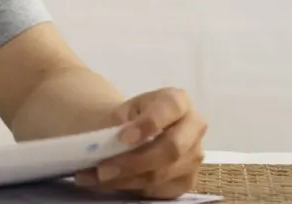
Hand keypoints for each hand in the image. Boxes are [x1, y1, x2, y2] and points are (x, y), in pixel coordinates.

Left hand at [76, 87, 207, 199]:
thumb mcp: (119, 114)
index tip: (123, 138)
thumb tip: (108, 146)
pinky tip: (109, 183)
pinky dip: (130, 187)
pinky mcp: (187, 180)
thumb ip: (117, 126)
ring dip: (126, 179)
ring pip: (162, 174)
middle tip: (103, 168)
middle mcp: (194, 128)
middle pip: (171, 149)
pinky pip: (159, 189)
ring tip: (97, 176)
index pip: (170, 108)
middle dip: (134, 161)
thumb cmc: (127, 119)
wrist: (133, 133)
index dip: (149, 123)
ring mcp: (194, 157)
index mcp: (178, 101)